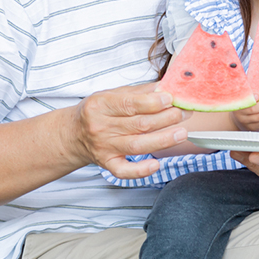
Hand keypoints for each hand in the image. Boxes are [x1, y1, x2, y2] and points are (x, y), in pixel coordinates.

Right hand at [72, 82, 186, 178]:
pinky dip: (140, 171)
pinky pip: (124, 171)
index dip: (153, 102)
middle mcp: (101, 127)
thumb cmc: (98, 111)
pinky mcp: (107, 164)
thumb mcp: (112, 94)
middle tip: (185, 113)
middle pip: (139, 124)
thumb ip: (140, 91)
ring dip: (163, 140)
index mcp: (101, 105)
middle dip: (167, 118)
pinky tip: (156, 165)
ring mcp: (104, 147)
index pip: (130, 104)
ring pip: (137, 145)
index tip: (171, 98)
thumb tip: (166, 87)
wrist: (73, 134)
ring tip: (182, 133)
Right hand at [231, 97, 258, 131]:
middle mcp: (240, 114)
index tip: (257, 95)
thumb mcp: (244, 99)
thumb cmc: (245, 105)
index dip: (250, 99)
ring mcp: (247, 122)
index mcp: (238, 105)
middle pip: (254, 110)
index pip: (244, 102)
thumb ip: (249, 93)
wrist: (239, 120)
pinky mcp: (253, 127)